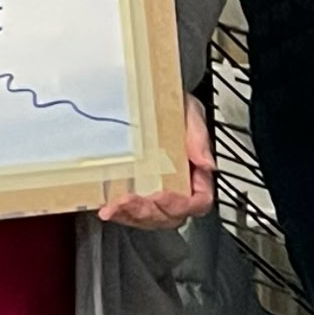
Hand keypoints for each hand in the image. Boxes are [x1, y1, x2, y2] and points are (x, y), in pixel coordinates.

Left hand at [97, 97, 215, 228]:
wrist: (148, 95)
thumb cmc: (174, 106)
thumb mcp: (190, 114)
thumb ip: (198, 138)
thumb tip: (207, 164)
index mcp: (196, 173)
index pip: (198, 202)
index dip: (181, 205)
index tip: (162, 196)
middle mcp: (178, 188)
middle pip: (169, 216)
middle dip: (148, 212)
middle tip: (129, 201)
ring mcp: (155, 194)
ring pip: (148, 219)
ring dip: (130, 215)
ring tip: (114, 207)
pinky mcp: (134, 193)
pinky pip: (128, 213)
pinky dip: (118, 213)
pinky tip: (107, 208)